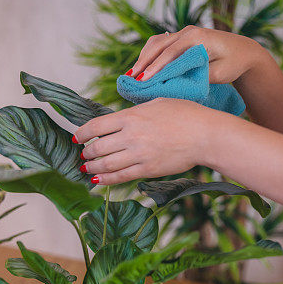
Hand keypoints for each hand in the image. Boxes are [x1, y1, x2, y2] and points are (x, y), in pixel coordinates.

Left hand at [75, 98, 230, 184]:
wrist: (205, 135)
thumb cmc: (185, 115)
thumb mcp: (156, 103)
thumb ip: (135, 112)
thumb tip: (120, 119)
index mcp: (131, 116)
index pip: (96, 126)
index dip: (83, 133)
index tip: (77, 137)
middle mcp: (131, 135)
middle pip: (98, 147)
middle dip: (86, 153)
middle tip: (82, 155)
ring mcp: (139, 154)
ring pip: (106, 164)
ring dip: (92, 167)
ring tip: (86, 168)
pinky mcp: (148, 169)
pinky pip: (121, 176)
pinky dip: (107, 179)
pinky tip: (98, 180)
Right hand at [130, 25, 266, 83]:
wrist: (243, 51)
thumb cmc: (234, 63)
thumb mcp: (220, 74)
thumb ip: (198, 76)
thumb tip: (175, 82)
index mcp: (197, 38)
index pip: (170, 53)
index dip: (156, 68)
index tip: (144, 80)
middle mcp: (188, 31)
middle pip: (158, 45)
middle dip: (143, 62)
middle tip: (131, 79)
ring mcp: (184, 33)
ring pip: (157, 43)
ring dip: (144, 58)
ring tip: (133, 75)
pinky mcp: (182, 38)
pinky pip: (162, 44)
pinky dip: (151, 55)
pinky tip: (143, 68)